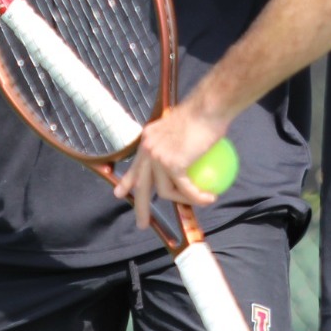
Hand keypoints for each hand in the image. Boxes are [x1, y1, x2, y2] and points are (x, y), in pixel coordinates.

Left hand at [112, 99, 228, 229]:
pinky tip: (210, 198)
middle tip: (142, 224)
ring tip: (202, 201)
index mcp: (149, 139)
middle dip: (139, 207)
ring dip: (183, 201)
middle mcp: (148, 148)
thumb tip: (188, 158)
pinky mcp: (173, 164)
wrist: (209, 107)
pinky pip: (185, 188)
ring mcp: (158, 156)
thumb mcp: (183, 128)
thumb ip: (179, 144)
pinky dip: (198, 197)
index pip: (136, 164)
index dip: (127, 181)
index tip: (120, 193)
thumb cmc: (204, 114)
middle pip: (140, 184)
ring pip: (164, 191)